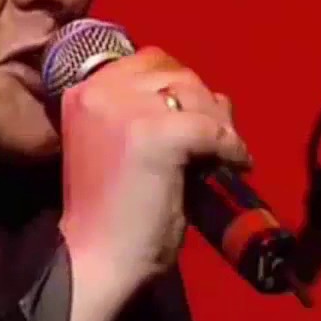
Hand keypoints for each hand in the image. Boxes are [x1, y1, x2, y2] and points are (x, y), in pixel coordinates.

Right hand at [54, 46, 248, 320]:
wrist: (95, 259)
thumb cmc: (108, 213)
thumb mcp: (122, 145)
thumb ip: (152, 115)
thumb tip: (213, 99)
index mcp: (85, 90)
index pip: (148, 61)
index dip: (178, 86)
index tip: (194, 116)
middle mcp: (101, 90)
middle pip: (175, 71)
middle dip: (202, 101)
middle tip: (217, 139)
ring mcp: (127, 109)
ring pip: (196, 93)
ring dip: (219, 123)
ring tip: (225, 154)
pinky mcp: (156, 134)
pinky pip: (213, 129)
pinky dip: (232, 147)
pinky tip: (235, 166)